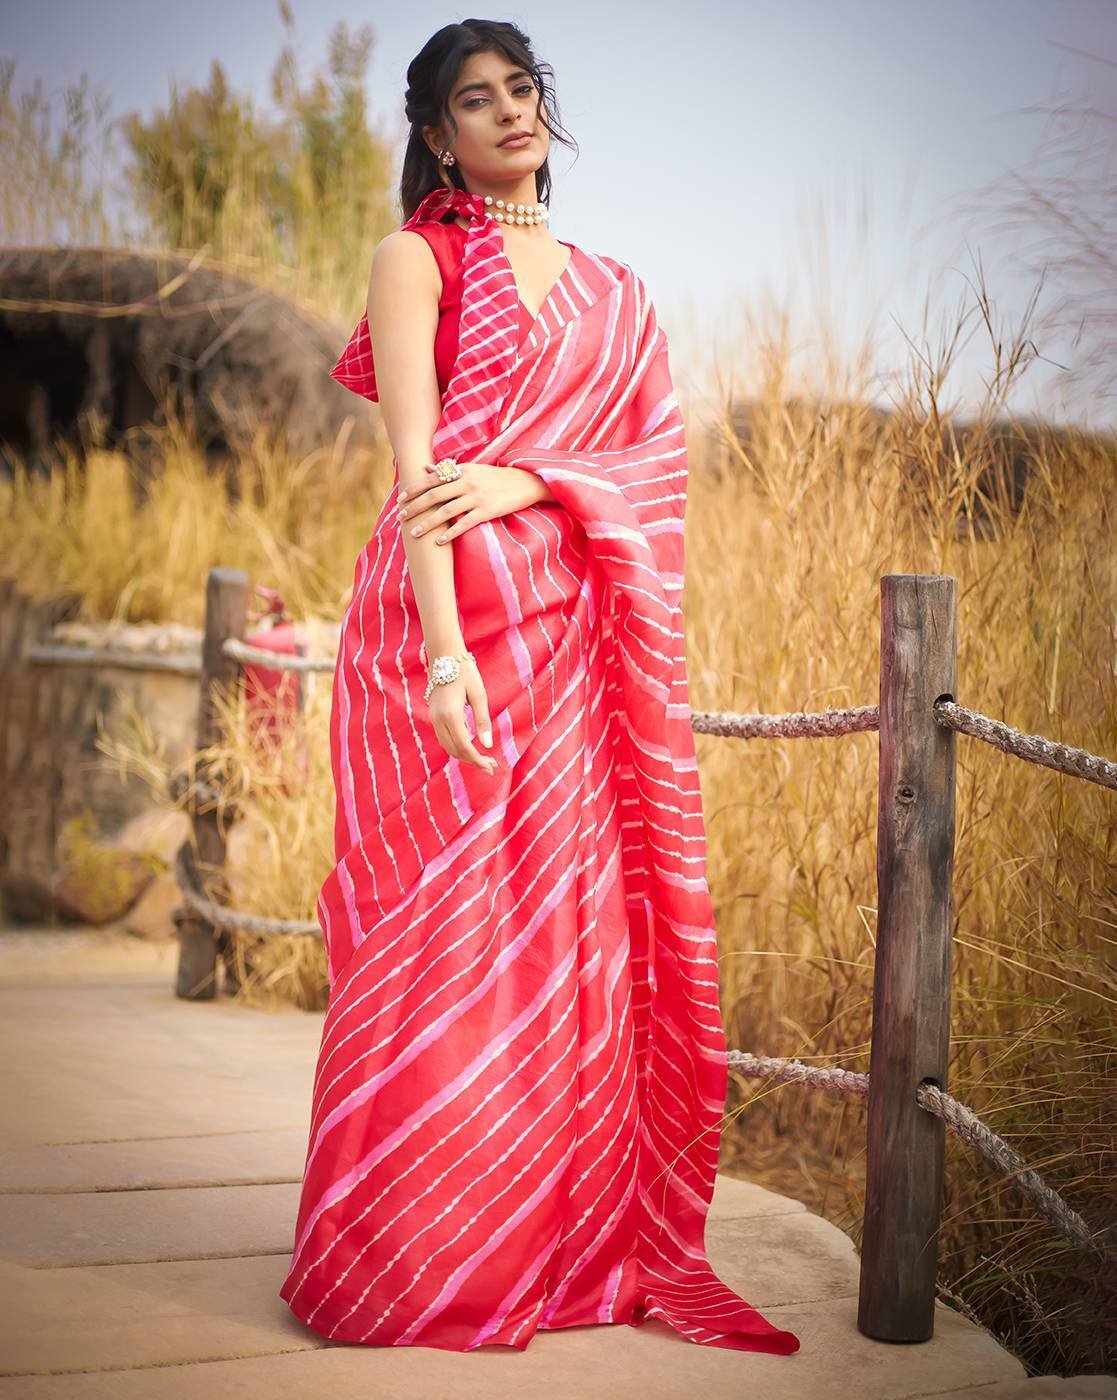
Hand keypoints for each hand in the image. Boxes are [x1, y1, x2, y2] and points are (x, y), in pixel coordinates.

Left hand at [397, 460, 545, 544]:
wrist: (524, 481)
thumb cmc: (495, 477)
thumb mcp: (471, 469)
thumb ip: (448, 469)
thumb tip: (426, 468)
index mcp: (461, 471)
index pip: (431, 480)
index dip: (414, 490)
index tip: (400, 499)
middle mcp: (466, 482)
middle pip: (434, 496)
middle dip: (415, 507)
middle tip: (400, 517)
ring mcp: (477, 497)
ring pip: (446, 511)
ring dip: (428, 523)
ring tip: (414, 533)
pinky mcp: (487, 511)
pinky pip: (465, 524)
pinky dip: (451, 533)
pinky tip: (439, 542)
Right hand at [426, 655, 497, 776]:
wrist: (444, 656)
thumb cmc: (465, 672)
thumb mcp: (479, 694)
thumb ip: (483, 721)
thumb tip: (487, 745)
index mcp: (451, 714)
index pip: (464, 746)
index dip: (478, 760)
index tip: (491, 767)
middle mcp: (438, 719)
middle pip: (454, 750)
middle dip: (472, 761)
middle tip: (491, 765)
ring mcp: (433, 717)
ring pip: (447, 746)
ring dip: (464, 755)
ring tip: (483, 758)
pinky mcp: (433, 715)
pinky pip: (444, 737)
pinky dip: (456, 746)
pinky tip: (470, 745)